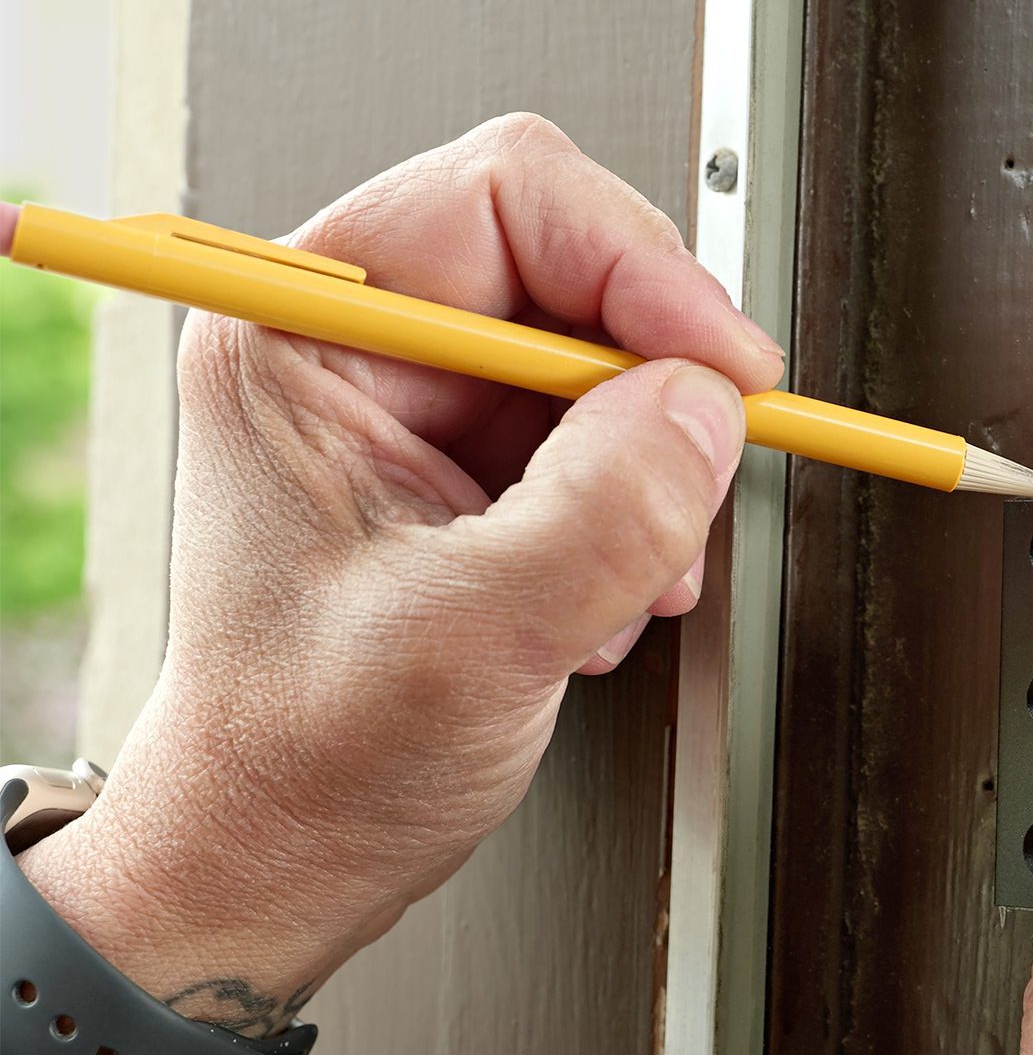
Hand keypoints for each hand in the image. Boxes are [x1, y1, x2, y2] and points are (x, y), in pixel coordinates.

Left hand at [15, 114, 779, 1054]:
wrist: (288, 852)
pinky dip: (643, 512)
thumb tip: (706, 409)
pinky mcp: (477, 464)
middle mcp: (364, 352)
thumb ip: (600, 514)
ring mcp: (426, 407)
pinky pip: (612, 434)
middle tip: (693, 475)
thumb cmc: (304, 757)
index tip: (723, 366)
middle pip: (574, 269)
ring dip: (653, 467)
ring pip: (610, 358)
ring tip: (624, 580)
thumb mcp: (467, 640)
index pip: (506, 202)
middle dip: (655, 382)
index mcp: (306, 341)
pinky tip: (605, 597)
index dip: (640, 268)